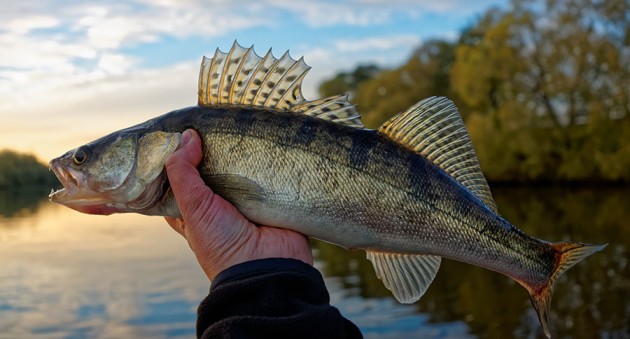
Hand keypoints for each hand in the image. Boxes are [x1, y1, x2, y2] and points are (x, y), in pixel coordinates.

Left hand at [164, 129, 312, 280]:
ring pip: (240, 168)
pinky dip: (266, 158)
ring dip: (241, 152)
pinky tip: (263, 137)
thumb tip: (187, 136)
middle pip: (212, 168)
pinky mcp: (272, 197)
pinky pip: (268, 172)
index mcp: (195, 211)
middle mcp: (220, 204)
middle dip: (212, 149)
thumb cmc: (222, 244)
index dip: (178, 157)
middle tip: (212, 122)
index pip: (180, 179)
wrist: (268, 266)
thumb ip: (182, 172)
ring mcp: (247, 200)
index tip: (179, 130)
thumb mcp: (193, 207)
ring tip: (238, 125)